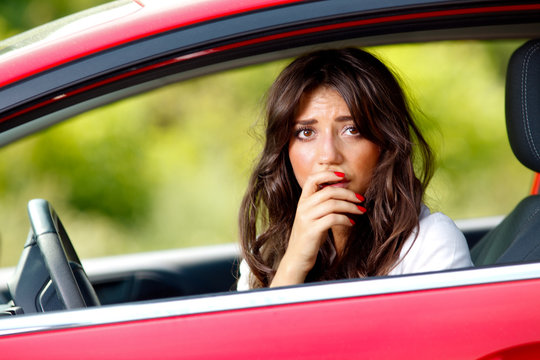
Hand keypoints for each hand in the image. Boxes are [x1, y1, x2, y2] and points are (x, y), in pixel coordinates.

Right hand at [270, 171, 364, 286]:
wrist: (297, 258)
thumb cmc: (309, 236)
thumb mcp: (313, 216)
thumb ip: (323, 203)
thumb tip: (343, 191)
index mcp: (302, 201)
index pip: (312, 179)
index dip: (328, 174)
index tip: (343, 176)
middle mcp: (303, 207)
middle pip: (328, 191)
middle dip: (348, 193)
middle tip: (361, 198)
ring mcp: (306, 218)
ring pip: (332, 204)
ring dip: (350, 206)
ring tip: (360, 210)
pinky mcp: (312, 230)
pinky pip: (333, 219)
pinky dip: (345, 219)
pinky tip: (352, 222)